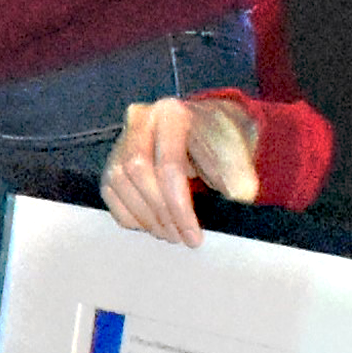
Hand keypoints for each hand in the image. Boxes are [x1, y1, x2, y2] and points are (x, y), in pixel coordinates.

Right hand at [102, 96, 258, 246]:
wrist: (208, 128)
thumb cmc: (222, 142)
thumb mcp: (239, 155)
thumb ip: (241, 175)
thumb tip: (240, 196)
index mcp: (173, 114)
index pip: (168, 166)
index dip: (179, 207)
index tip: (194, 235)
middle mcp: (140, 121)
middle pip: (138, 172)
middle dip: (160, 213)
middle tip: (180, 238)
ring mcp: (121, 140)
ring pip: (119, 183)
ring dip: (144, 217)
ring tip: (170, 234)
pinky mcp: (113, 159)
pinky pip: (110, 192)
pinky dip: (129, 215)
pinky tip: (153, 226)